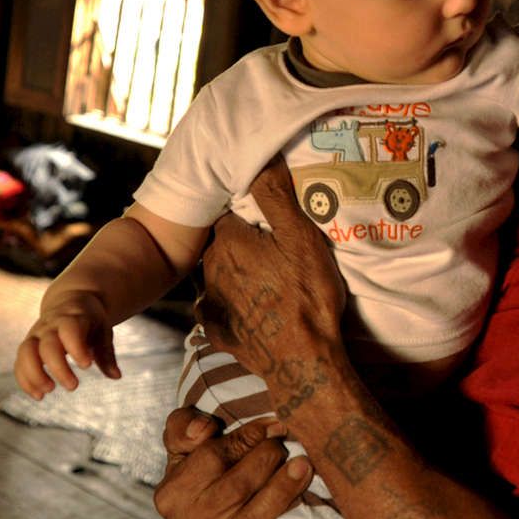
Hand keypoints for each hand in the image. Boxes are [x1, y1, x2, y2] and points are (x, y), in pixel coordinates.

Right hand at [13, 290, 120, 398]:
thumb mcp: (102, 330)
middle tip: (74, 386)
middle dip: (58, 368)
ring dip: (34, 375)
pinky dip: (25, 380)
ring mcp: (36, 334)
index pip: (69, 330)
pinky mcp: (27, 345)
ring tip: (49, 391)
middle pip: (47, 345)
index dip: (76, 347)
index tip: (87, 365)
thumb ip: (106, 353)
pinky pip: (19, 363)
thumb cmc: (89, 319)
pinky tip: (38, 396)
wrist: (69, 300)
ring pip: (26, 352)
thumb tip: (116, 376)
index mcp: (72, 318)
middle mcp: (50, 325)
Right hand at [153, 406, 314, 518]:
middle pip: (235, 488)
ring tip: (303, 468)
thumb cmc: (201, 473)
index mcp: (172, 492)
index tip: (274, 425)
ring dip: (280, 492)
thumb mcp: (183, 446)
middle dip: (267, 461)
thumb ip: (183, 427)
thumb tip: (203, 429)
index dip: (246, 438)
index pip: (212, 458)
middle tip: (290, 445)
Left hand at [196, 156, 346, 380]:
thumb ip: (276, 196)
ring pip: (220, 276)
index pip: (232, 215)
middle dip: (244, 245)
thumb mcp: (301, 237)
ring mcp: (212, 303)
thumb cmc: (306, 295)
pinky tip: (249, 309)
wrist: (303, 360)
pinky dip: (229, 308)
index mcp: (229, 241)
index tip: (273, 225)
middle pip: (224, 245)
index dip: (252, 217)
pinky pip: (218, 311)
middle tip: (276, 252)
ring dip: (236, 275)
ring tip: (268, 281)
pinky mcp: (219, 332)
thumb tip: (263, 158)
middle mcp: (211, 269)